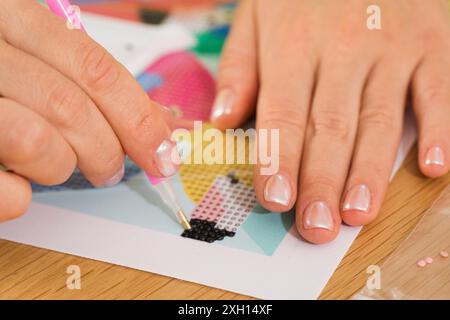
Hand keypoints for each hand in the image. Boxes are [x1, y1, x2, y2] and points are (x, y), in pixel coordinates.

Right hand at [0, 0, 179, 220]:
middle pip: (71, 106)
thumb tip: (158, 121)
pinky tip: (16, 182)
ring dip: (60, 167)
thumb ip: (83, 80)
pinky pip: (6, 190)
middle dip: (106, 150)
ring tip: (53, 166)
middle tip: (110, 170)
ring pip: (38, 143)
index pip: (96, 69)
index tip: (164, 153)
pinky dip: (20, 196)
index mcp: (12, 19)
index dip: (140, 117)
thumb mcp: (31, 56)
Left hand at [212, 0, 449, 243]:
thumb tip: (221, 121)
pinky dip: (441, 128)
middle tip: (316, 227)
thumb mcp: (258, 12)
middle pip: (330, 126)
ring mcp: (392, 47)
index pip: (282, 113)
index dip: (278, 159)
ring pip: (380, 119)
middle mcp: (341, 49)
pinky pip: (439, 89)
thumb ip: (239, 67)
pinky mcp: (433, 42)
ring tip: (358, 213)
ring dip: (370, 170)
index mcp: (292, 44)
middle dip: (321, 181)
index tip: (275, 199)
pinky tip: (436, 168)